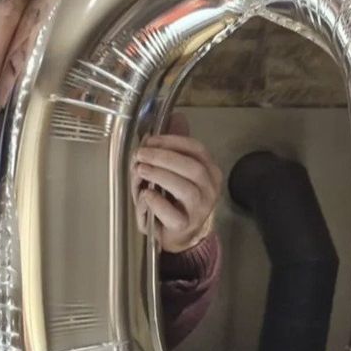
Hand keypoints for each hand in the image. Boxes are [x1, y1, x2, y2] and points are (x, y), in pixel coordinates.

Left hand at [131, 113, 221, 252]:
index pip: (196, 149)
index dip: (172, 141)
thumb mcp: (175, 170)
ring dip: (159, 175)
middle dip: (163, 157)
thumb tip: (176, 116)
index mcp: (209, 171)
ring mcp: (200, 208)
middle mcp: (209, 188)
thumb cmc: (175, 198)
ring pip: (184, 187)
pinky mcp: (185, 226)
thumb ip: (174, 147)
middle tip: (140, 154)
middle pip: (192, 166)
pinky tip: (146, 194)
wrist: (182, 234)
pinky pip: (172, 213)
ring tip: (140, 169)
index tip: (150, 140)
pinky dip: (156, 202)